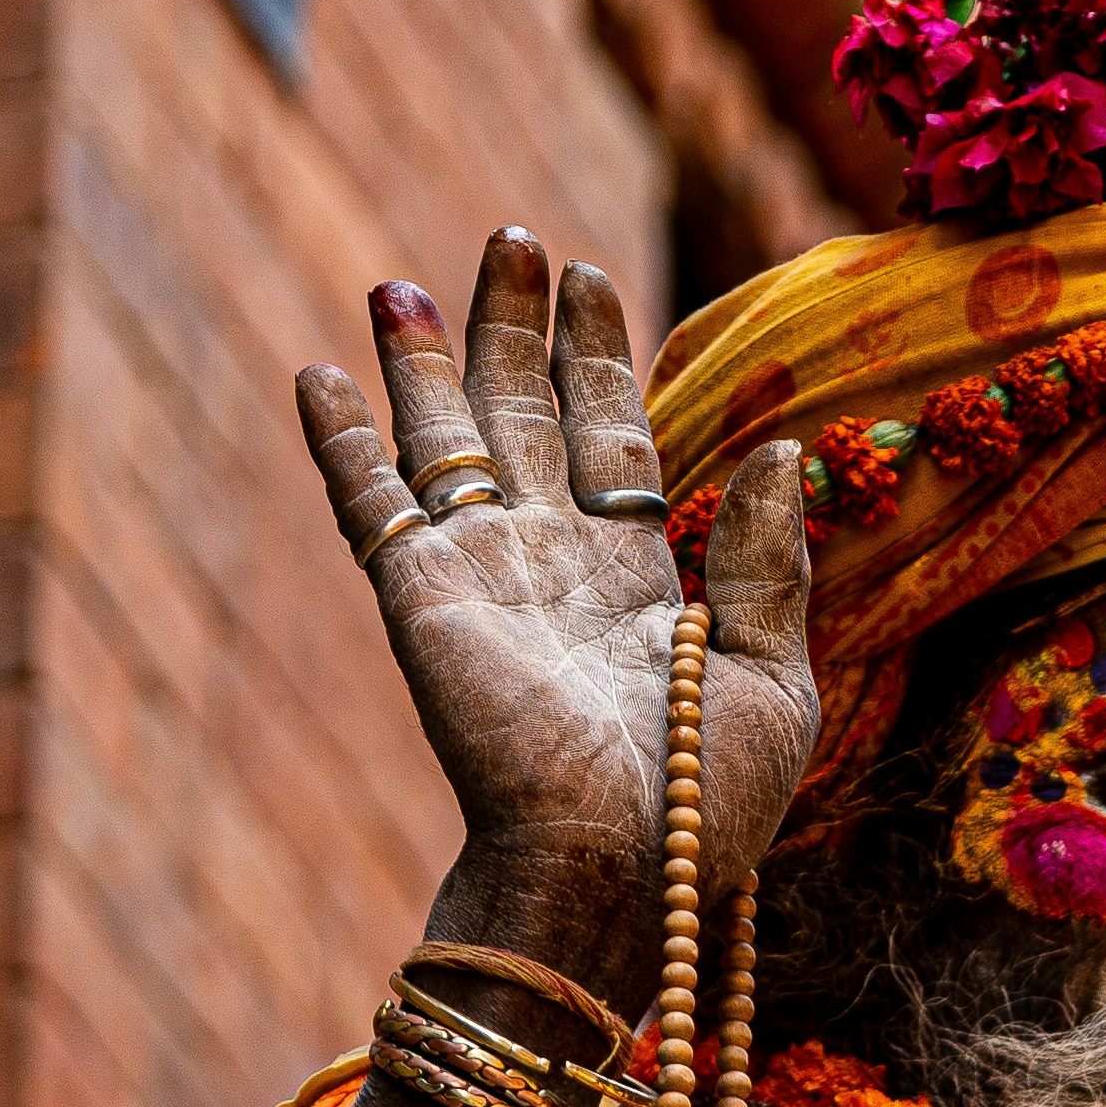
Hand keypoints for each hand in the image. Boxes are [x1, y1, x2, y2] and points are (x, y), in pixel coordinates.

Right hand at [296, 238, 814, 1012]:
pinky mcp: (421, 596)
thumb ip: (773, 564)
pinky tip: (322, 375)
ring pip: (444, 440)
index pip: (611, 439)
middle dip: (516, 328)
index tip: (591, 277)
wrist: (616, 868)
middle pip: (525, 415)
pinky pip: (371, 503)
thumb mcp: (775, 676)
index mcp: (636, 579)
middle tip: (511, 238)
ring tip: (405, 280)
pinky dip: (343, 439)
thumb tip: (783, 452)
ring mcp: (481, 574)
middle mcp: (551, 562)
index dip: (599, 357)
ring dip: (425, 360)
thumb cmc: (704, 800)